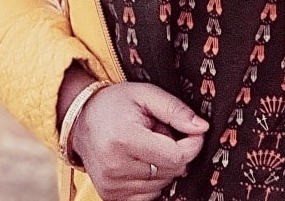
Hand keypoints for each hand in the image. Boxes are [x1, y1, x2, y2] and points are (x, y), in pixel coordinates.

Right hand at [70, 81, 208, 200]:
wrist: (82, 120)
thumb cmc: (116, 104)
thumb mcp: (146, 94)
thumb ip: (176, 109)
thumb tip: (202, 128)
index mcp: (124, 140)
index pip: (175, 157)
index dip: (193, 145)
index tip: (195, 132)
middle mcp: (115, 168)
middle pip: (170, 171)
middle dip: (176, 152)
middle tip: (161, 132)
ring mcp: (111, 186)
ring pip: (161, 185)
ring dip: (163, 166)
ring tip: (148, 144)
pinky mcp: (110, 197)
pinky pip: (148, 195)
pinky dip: (153, 179)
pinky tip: (142, 160)